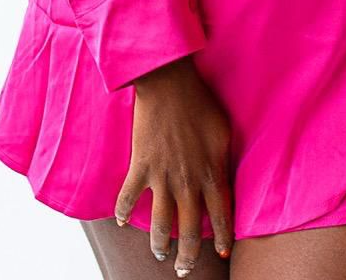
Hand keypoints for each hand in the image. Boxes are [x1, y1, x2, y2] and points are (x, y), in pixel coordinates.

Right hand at [115, 56, 234, 272]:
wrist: (169, 84)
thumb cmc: (201, 103)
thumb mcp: (224, 132)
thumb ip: (224, 159)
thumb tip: (225, 175)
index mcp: (211, 174)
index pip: (220, 217)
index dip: (222, 238)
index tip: (221, 253)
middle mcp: (188, 183)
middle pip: (189, 231)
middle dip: (188, 257)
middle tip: (184, 270)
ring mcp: (162, 177)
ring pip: (160, 225)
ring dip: (160, 245)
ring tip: (160, 255)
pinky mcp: (140, 167)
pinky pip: (128, 197)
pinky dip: (122, 212)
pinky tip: (120, 222)